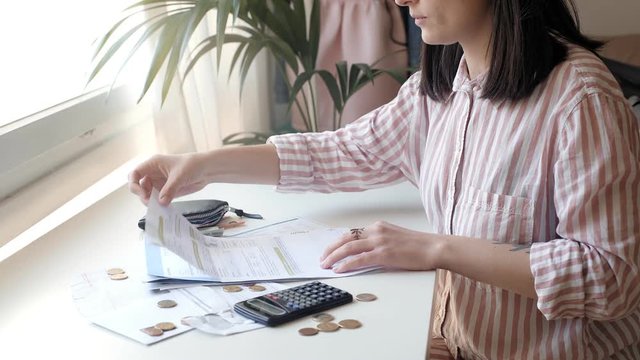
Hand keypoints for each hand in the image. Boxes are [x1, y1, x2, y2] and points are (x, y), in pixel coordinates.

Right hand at [128, 153, 208, 204]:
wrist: (206, 169)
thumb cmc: (192, 165)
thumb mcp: (180, 176)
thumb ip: (170, 189)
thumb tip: (161, 203)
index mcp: (153, 164)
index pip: (135, 173)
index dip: (134, 184)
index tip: (142, 194)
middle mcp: (153, 173)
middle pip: (139, 186)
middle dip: (143, 195)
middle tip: (151, 204)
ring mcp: (159, 182)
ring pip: (148, 194)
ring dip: (151, 201)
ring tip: (158, 207)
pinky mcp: (166, 191)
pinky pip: (158, 199)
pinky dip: (158, 205)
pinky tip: (163, 209)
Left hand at [319, 221, 443, 272]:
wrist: (434, 247)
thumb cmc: (418, 246)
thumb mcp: (394, 238)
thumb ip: (379, 241)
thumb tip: (364, 253)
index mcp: (378, 226)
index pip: (352, 233)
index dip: (338, 242)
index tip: (329, 250)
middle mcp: (376, 231)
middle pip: (346, 238)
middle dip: (331, 249)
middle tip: (322, 258)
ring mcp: (380, 241)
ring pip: (349, 247)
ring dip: (334, 256)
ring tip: (325, 264)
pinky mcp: (384, 253)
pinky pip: (360, 259)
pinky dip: (347, 264)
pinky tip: (339, 269)